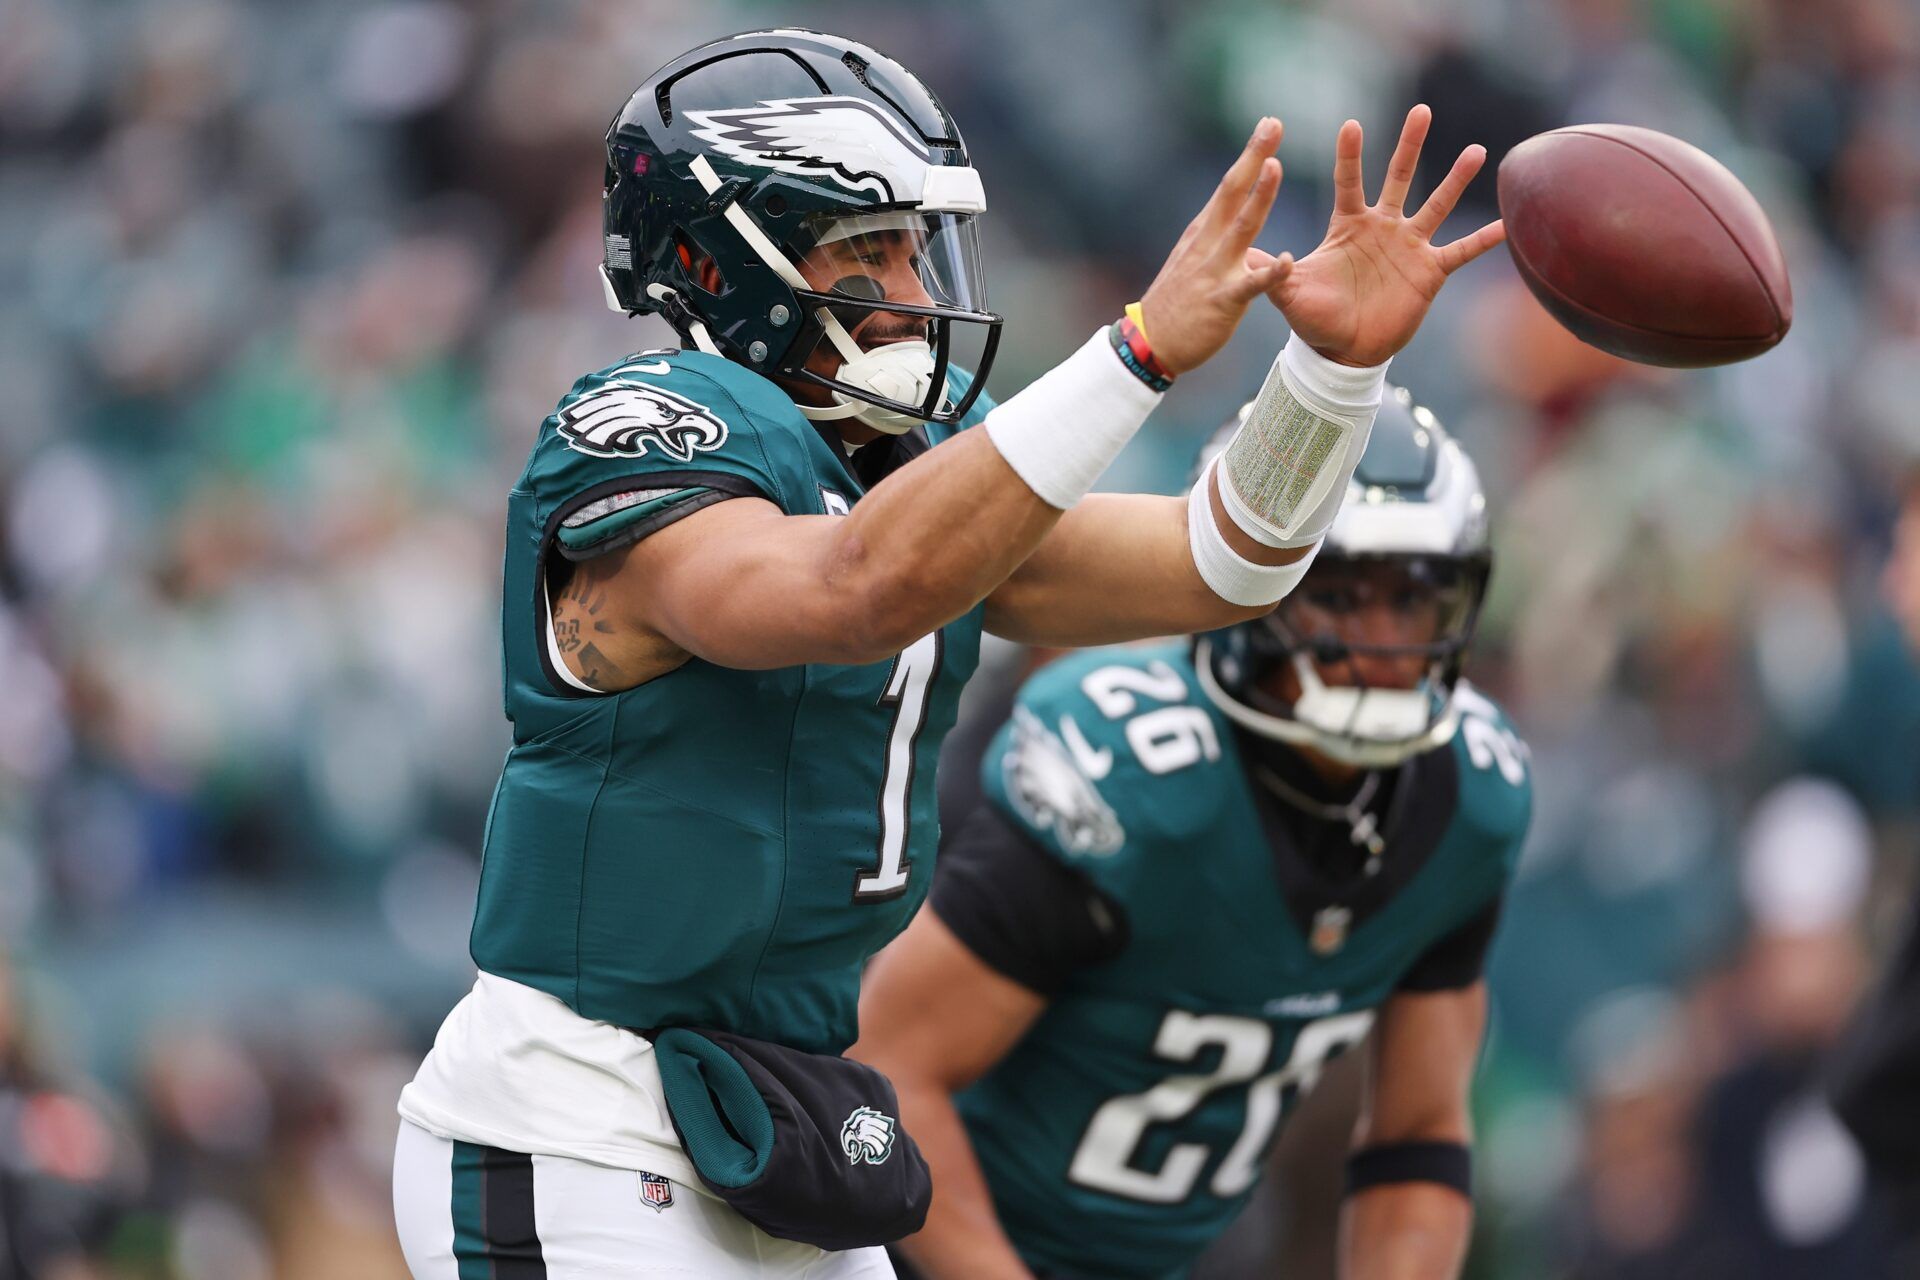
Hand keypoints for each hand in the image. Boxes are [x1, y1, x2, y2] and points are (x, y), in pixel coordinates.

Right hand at [1136, 119, 1294, 375]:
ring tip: (1275, 167)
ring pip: (1242, 227)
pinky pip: (1251, 285)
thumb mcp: (1192, 261)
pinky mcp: (1223, 300)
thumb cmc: (1175, 304)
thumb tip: (1230, 216)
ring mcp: (1214, 270)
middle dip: (1253, 156)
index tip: (1268, 125)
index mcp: (1203, 232)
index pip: (1229, 186)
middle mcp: (1207, 243)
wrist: (1151, 344)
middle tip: (1273, 124)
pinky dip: (1271, 273)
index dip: (1250, 155)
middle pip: (1232, 191)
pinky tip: (1289, 261)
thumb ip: (1213, 238)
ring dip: (1259, 196)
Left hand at [1260, 105, 1505, 366]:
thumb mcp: (1289, 295)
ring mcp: (1409, 247)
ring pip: (1436, 205)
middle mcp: (1382, 228)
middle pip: (1398, 177)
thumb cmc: (1314, 320)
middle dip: (1409, 145)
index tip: (1351, 125)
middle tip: (1421, 110)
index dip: (1349, 156)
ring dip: (1456, 180)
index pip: (1349, 182)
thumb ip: (1272, 273)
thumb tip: (1251, 255)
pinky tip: (1507, 224)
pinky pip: (1460, 252)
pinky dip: (1482, 240)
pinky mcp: (1429, 272)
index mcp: (1348, 226)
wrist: (1344, 353)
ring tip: (1476, 151)